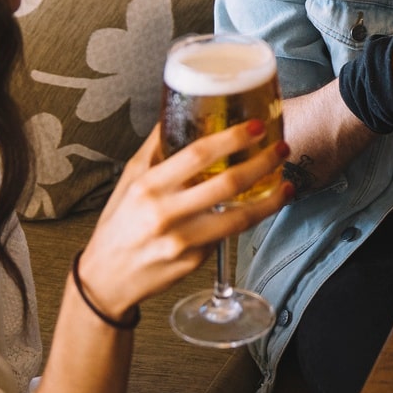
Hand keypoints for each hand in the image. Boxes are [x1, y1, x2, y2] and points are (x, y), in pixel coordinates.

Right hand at [77, 121, 290, 315]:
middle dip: (262, 163)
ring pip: (239, 217)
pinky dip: (247, 220)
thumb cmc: (119, 223)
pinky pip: (227, 236)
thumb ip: (155, 148)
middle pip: (227, 184)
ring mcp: (183, 241)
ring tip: (285, 183)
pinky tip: (261, 207)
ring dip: (270, 199)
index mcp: (148, 186)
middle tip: (281, 149)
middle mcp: (165, 213)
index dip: (231, 138)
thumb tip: (175, 113)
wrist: (107, 278)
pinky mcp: (195, 262)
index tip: (255, 126)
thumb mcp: (129, 180)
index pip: (197, 154)